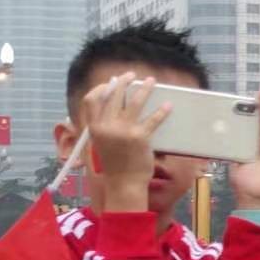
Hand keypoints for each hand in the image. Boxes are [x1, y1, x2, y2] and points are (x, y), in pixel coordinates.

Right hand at [82, 72, 170, 210]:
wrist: (123, 183)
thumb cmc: (114, 163)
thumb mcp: (101, 142)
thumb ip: (103, 125)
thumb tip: (114, 106)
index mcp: (94, 127)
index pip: (91, 99)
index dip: (101, 87)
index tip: (112, 81)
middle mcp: (106, 126)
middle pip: (114, 95)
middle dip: (124, 81)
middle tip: (133, 75)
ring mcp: (123, 131)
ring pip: (135, 102)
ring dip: (144, 88)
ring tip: (152, 81)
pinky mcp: (140, 137)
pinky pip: (153, 119)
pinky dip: (162, 111)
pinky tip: (168, 105)